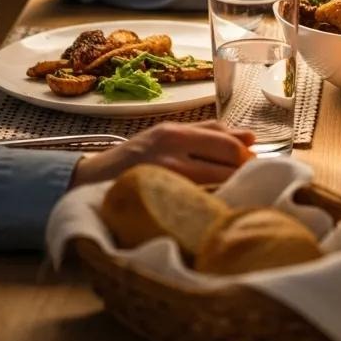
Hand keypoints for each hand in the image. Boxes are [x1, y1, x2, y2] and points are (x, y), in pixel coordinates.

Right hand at [69, 121, 255, 187]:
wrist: (88, 180)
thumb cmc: (137, 156)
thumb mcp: (170, 135)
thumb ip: (211, 133)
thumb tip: (251, 137)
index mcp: (176, 133)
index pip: (227, 144)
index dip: (245, 157)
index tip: (251, 165)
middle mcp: (170, 153)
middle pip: (225, 165)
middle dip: (241, 175)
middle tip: (244, 182)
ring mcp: (163, 179)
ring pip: (215, 186)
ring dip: (228, 191)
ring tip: (228, 194)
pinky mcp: (156, 203)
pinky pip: (195, 204)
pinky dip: (208, 205)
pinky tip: (209, 208)